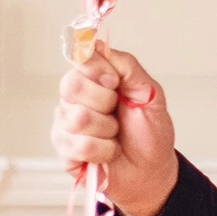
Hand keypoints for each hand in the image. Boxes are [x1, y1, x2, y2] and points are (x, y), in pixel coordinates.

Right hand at [50, 47, 179, 215]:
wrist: (152, 170)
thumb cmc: (149, 132)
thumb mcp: (149, 92)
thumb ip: (126, 66)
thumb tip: (97, 45)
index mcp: (93, 78)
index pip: (78, 57)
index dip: (96, 69)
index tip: (115, 82)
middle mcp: (74, 98)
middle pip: (71, 85)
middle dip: (105, 102)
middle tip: (118, 113)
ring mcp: (66, 124)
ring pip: (77, 118)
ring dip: (107, 130)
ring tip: (115, 135)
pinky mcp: (64, 150)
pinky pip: (79, 145)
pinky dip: (104, 150)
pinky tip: (109, 152)